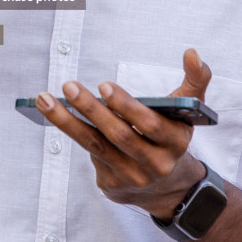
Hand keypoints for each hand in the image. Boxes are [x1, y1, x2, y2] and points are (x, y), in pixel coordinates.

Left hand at [37, 48, 213, 218]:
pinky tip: (59, 116)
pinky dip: (75, 134)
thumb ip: (195, 80)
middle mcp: (154, 163)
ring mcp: (131, 177)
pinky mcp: (112, 185)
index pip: (149, 124)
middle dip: (91, 110)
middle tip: (69, 86)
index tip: (104, 85)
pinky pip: (91, 156)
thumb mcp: (189, 112)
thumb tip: (191, 52)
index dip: (126, 106)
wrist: (170, 189)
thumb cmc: (172, 137)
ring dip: (67, 122)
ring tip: (45, 99)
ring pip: (95, 146)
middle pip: (118, 135)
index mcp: (175, 142)